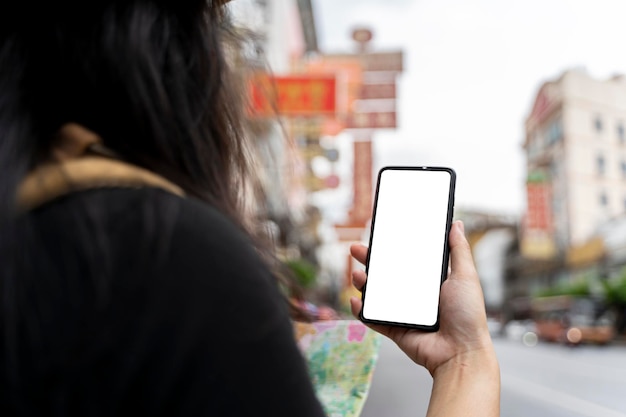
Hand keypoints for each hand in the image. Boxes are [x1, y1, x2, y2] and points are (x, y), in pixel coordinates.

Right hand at [350, 220, 493, 376]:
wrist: (462, 352)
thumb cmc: (468, 316)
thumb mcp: (466, 276)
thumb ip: (459, 250)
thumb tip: (456, 224)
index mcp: (430, 282)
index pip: (406, 260)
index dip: (391, 248)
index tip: (380, 235)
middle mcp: (415, 296)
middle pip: (386, 275)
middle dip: (369, 262)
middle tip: (356, 250)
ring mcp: (403, 313)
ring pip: (376, 295)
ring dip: (363, 284)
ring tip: (357, 276)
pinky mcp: (395, 329)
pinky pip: (373, 319)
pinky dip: (361, 311)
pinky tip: (355, 300)